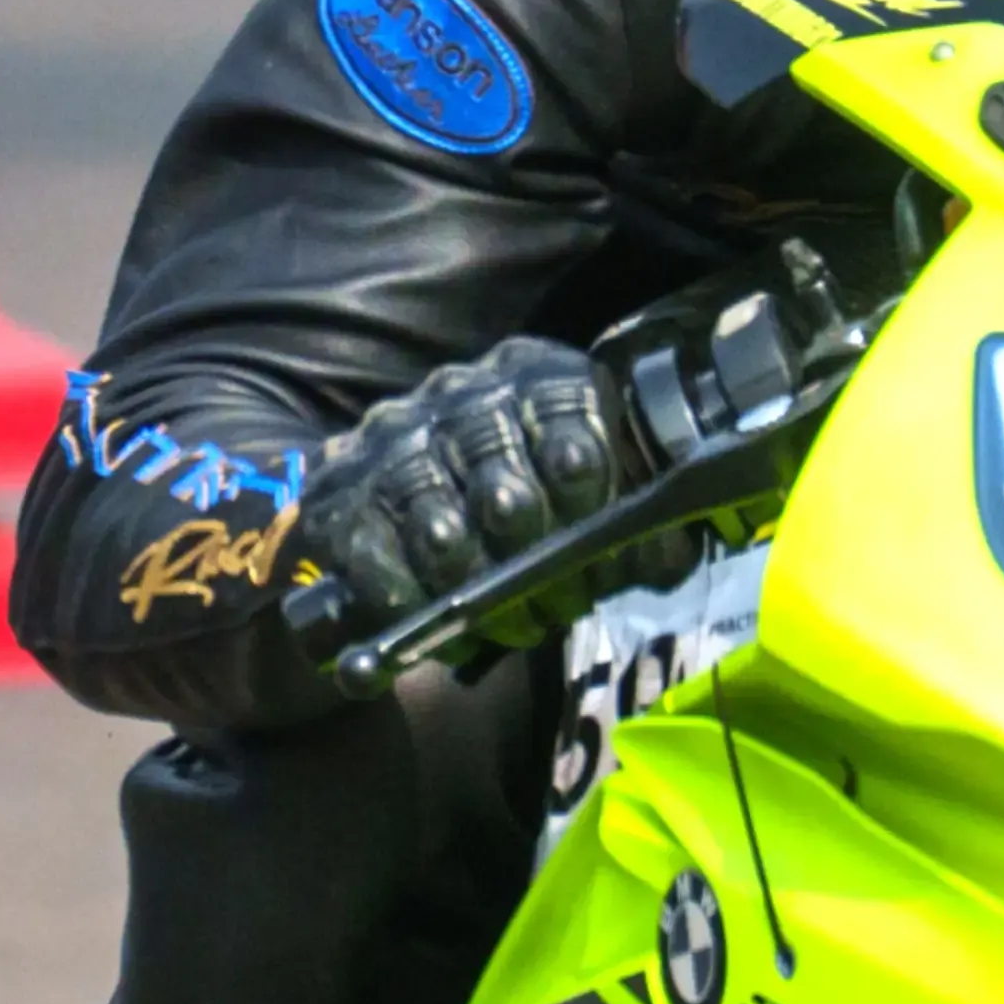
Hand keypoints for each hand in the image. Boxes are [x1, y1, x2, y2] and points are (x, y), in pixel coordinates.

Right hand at [307, 337, 642, 634]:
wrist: (419, 490)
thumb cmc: (539, 497)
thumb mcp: (597, 495)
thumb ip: (637, 525)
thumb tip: (662, 556)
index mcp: (538, 378)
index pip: (572, 426)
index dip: (592, 490)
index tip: (602, 542)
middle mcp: (461, 395)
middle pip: (505, 494)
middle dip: (537, 567)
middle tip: (557, 607)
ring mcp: (394, 440)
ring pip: (442, 535)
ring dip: (481, 598)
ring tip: (510, 624)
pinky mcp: (340, 490)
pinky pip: (377, 560)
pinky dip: (411, 603)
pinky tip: (441, 624)